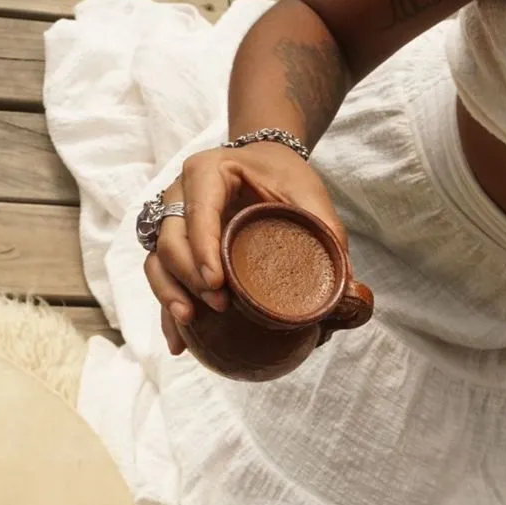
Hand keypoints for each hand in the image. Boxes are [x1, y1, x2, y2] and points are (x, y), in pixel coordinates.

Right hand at [146, 141, 344, 354]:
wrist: (264, 161)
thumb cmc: (282, 173)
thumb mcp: (306, 192)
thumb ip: (325, 230)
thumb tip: (347, 285)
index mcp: (206, 172)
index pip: (196, 212)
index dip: (201, 249)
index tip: (217, 283)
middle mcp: (179, 195)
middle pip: (170, 240)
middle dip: (188, 276)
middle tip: (219, 304)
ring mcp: (172, 221)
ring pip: (158, 260)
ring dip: (169, 294)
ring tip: (189, 324)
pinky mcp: (174, 246)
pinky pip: (162, 276)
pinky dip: (168, 308)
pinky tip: (180, 343)